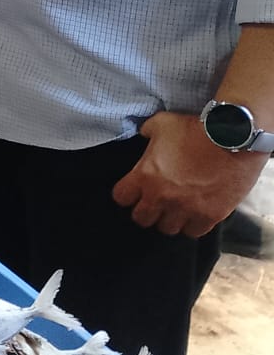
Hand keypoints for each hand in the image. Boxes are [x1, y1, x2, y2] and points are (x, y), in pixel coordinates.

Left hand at [112, 111, 268, 237]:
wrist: (233, 138)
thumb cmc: (196, 130)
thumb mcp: (162, 123)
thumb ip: (147, 131)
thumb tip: (143, 134)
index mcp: (145, 175)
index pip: (121, 197)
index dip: (127, 194)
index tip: (134, 190)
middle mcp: (162, 196)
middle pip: (141, 218)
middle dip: (146, 211)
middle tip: (155, 202)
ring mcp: (186, 208)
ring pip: (167, 228)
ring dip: (169, 219)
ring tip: (176, 209)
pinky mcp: (210, 215)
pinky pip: (193, 232)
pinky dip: (192, 225)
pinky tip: (194, 214)